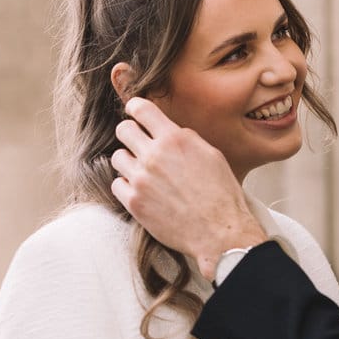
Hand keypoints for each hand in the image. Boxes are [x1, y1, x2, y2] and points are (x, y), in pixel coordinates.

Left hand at [110, 99, 265, 279]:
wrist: (219, 231)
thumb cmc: (221, 195)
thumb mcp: (212, 155)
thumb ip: (186, 139)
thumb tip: (169, 131)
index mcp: (175, 139)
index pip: (142, 109)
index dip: (135, 107)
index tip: (134, 110)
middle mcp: (154, 156)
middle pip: (123, 130)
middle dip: (130, 133)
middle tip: (138, 143)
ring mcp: (141, 179)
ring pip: (118, 157)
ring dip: (129, 162)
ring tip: (144, 172)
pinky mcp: (134, 202)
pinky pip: (117, 184)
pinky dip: (127, 186)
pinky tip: (142, 190)